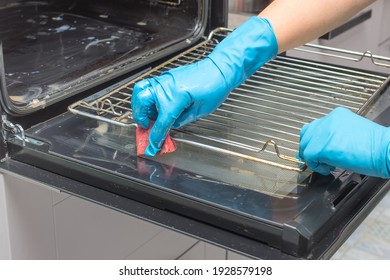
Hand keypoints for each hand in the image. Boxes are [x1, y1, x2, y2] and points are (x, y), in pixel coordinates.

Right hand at [131, 16, 277, 155]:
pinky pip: (149, 86)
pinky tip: (157, 104)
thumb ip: (183, 120)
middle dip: (140, 117)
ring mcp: (165, 80)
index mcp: (175, 98)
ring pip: (140, 90)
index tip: (153, 144)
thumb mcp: (201, 111)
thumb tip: (172, 125)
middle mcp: (166, 87)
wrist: (220, 68)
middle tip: (146, 126)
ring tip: (149, 114)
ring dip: (141, 105)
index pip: (160, 122)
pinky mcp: (167, 77)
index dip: (156, 136)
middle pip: (141, 103)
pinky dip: (148, 97)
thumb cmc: (214, 86)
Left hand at [298, 107, 389, 177]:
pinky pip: (310, 158)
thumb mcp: (351, 132)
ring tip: (325, 164)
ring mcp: (324, 133)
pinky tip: (327, 168)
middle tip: (317, 160)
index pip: (315, 127)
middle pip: (306, 134)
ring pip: (306, 146)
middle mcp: (327, 121)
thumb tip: (322, 147)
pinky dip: (316, 165)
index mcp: (336, 115)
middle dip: (309, 148)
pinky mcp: (322, 147)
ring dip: (312, 158)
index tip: (316, 151)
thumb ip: (335, 135)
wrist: (386, 150)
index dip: (314, 141)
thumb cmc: (375, 146)